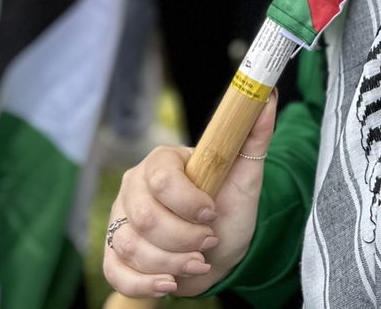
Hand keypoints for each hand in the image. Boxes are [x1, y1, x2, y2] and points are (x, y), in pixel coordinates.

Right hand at [101, 94, 277, 298]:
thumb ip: (254, 135)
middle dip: (185, 238)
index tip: (213, 213)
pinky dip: (144, 283)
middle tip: (208, 241)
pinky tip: (169, 284)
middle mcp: (132, 188)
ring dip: (172, 264)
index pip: (161, 179)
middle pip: (146, 218)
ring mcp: (119, 221)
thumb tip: (267, 95)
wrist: (218, 248)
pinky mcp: (114, 254)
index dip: (189, 203)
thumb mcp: (247, 174)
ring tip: (197, 262)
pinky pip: (116, 271)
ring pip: (132, 247)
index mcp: (160, 162)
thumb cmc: (229, 207)